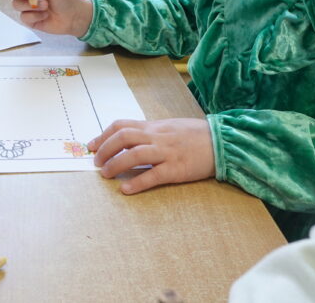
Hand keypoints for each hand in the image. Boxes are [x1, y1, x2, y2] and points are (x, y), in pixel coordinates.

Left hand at [87, 118, 215, 193]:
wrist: (222, 142)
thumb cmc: (195, 135)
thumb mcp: (170, 127)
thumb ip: (150, 132)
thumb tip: (128, 139)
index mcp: (154, 126)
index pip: (122, 125)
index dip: (103, 135)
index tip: (92, 146)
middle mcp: (157, 137)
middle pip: (123, 137)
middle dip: (105, 150)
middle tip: (96, 163)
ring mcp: (167, 152)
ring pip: (135, 155)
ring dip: (116, 165)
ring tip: (106, 175)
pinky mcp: (177, 169)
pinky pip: (154, 175)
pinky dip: (138, 182)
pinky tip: (126, 190)